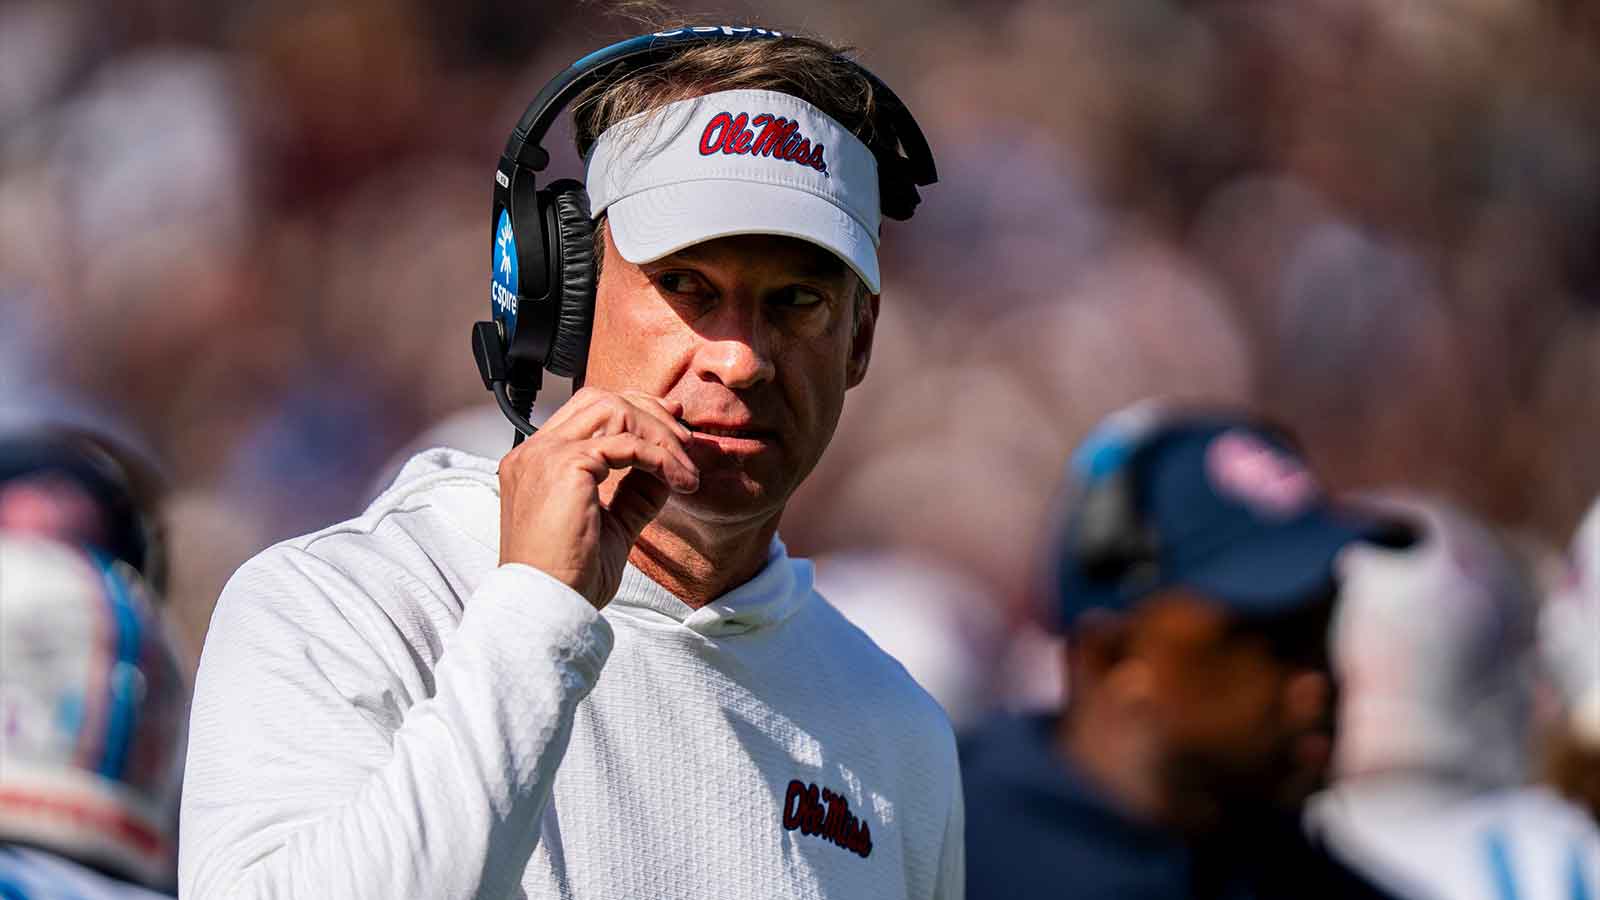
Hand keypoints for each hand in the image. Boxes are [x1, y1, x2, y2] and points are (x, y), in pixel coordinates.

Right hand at [497, 388, 698, 608]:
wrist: (547, 607)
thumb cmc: (569, 579)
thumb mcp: (611, 526)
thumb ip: (633, 494)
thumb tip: (666, 469)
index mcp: (535, 463)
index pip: (586, 413)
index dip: (634, 412)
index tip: (671, 430)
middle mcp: (534, 452)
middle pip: (600, 400)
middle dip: (650, 413)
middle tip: (686, 442)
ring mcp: (545, 455)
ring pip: (614, 410)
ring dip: (659, 434)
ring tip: (685, 468)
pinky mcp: (566, 466)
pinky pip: (628, 444)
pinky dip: (662, 458)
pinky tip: (681, 483)